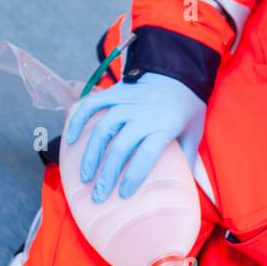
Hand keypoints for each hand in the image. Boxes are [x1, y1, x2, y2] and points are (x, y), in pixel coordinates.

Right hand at [65, 73, 205, 202]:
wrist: (181, 69)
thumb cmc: (188, 106)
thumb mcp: (195, 132)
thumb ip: (187, 159)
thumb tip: (182, 188)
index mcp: (165, 126)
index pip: (146, 154)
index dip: (133, 176)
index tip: (123, 194)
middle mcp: (144, 113)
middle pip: (120, 146)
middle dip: (107, 174)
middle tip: (99, 195)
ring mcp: (127, 101)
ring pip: (103, 129)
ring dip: (91, 155)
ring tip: (85, 176)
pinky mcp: (116, 92)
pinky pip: (92, 104)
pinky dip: (79, 120)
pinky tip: (71, 140)